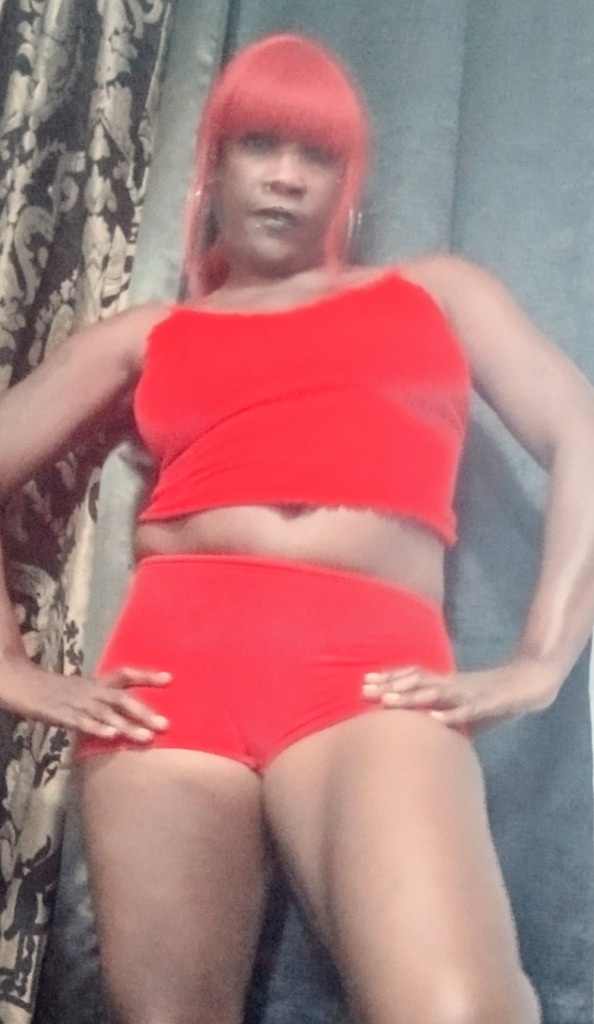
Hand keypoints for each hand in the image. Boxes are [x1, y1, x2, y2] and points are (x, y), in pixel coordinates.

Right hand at [0, 656, 170, 741]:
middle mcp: (90, 690)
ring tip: (147, 737)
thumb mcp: (81, 691)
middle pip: (122, 698)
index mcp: (96, 682)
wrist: (22, 684)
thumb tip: (125, 713)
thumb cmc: (54, 691)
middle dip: (144, 712)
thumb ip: (102, 700)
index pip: (125, 674)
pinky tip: (111, 735)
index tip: (169, 678)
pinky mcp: (61, 714)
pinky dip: (97, 727)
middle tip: (166, 724)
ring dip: (128, 725)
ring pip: (106, 713)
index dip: (146, 675)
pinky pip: (82, 722)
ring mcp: (76, 701)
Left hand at [362, 656, 560, 732]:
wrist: (530, 683)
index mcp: (446, 684)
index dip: (390, 678)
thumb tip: (428, 742)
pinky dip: (450, 715)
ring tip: (389, 701)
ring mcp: (469, 693)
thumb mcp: (464, 710)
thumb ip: (446, 721)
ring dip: (412, 697)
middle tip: (364, 689)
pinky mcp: (487, 704)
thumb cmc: (494, 700)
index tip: (364, 682)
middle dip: (390, 685)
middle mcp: (453, 685)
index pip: (414, 677)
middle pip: (417, 681)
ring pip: (436, 693)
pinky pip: (466, 710)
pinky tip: (434, 720)